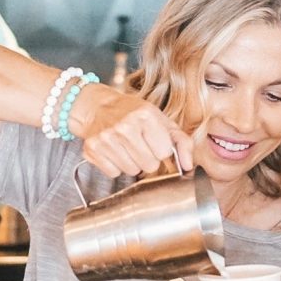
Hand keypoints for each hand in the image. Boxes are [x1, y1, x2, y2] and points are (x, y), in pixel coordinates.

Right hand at [70, 83, 193, 176]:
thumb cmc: (133, 114)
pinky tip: (114, 150)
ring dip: (132, 163)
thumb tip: (188, 166)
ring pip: (132, 171)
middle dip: (148, 158)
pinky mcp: (92, 149)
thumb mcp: (161, 120)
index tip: (153, 140)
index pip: (164, 152)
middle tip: (139, 144)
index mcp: (145, 115)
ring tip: (126, 147)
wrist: (97, 107)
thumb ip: (181, 141)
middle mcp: (124, 126)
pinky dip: (116, 165)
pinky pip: (114, 173)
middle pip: (149, 165)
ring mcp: (106, 138)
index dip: (161, 149)